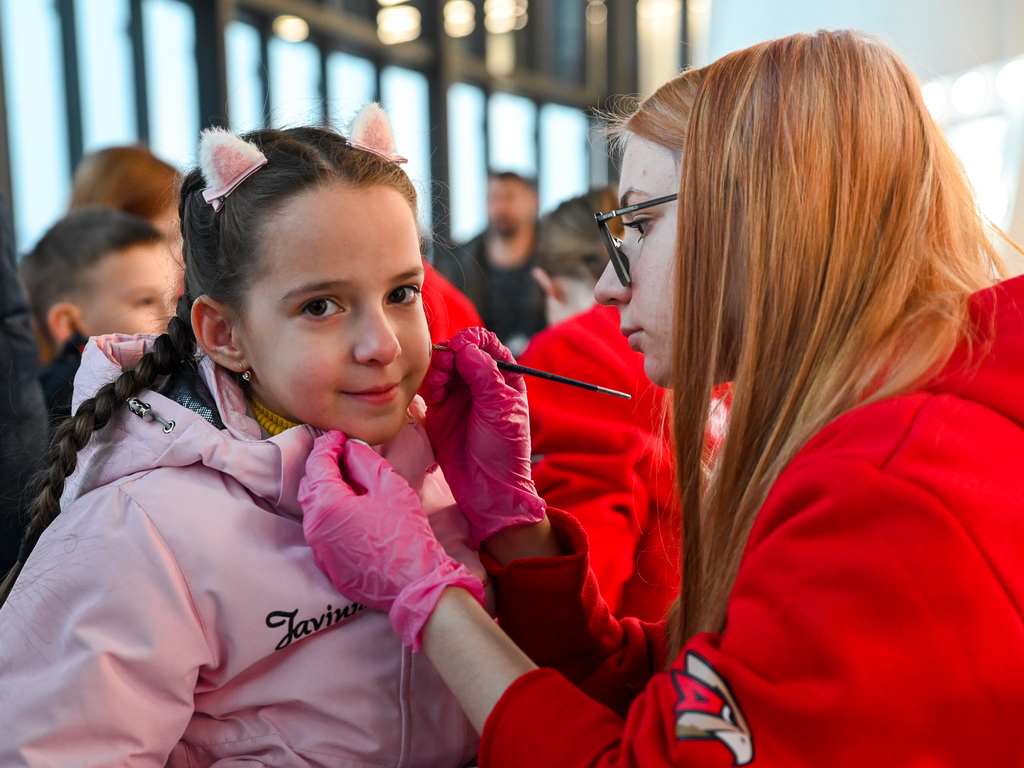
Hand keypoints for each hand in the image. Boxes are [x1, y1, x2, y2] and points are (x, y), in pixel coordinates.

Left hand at [299, 431, 484, 649]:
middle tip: (344, 452)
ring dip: (328, 489)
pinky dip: (332, 513)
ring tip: (350, 478)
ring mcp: (318, 549)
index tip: (339, 435)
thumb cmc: (405, 534)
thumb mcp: (390, 487)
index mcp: (327, 504)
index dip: (328, 444)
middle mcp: (314, 527)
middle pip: (310, 485)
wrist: (414, 584)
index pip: (317, 464)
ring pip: (314, 509)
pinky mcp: (328, 565)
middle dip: (323, 465)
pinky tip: (353, 508)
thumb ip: (365, 461)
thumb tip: (351, 448)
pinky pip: (322, 530)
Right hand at [422, 327, 545, 547]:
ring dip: (437, 371)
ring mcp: (458, 397)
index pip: (486, 344)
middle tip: (445, 369)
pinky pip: (428, 389)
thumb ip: (485, 377)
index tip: (461, 348)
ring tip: (439, 387)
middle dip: (450, 355)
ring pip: (441, 369)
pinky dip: (427, 387)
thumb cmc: (504, 451)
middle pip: (459, 353)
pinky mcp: (439, 413)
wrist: (487, 490)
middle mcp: (480, 384)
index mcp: (503, 378)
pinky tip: (432, 398)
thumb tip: (467, 348)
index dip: (472, 340)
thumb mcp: (501, 411)